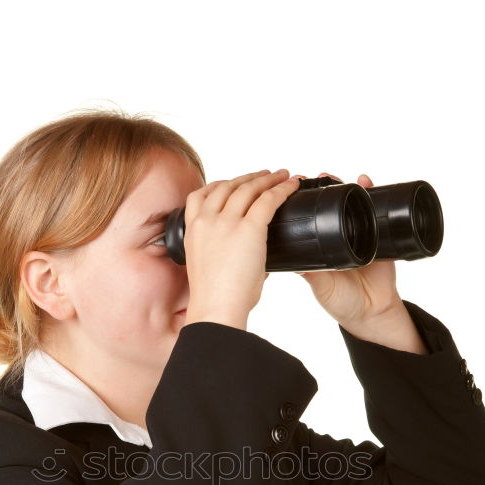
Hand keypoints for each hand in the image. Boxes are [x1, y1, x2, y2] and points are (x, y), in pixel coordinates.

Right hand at [183, 169, 300, 328]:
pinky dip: (281, 189)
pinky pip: (268, 200)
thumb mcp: (209, 268)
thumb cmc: (215, 300)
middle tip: (264, 175)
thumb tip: (250, 256)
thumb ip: (224, 253)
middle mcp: (206, 221)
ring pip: (247, 188)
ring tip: (280, 175)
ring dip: (266, 178)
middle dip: (247, 178)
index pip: (200, 195)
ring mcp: (226, 222)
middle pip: (227, 186)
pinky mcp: (248, 228)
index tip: (232, 182)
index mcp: (193, 231)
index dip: (218, 184)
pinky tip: (291, 186)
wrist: (217, 309)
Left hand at [292, 172, 402, 326]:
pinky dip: (372, 193)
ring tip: (331, 176)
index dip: (301, 204)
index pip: (308, 220)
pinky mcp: (379, 235)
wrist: (372, 312)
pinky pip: (376, 210)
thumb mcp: (321, 287)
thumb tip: (292, 262)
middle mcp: (337, 237)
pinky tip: (365, 181)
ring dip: (342, 186)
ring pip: (350, 203)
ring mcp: (359, 233)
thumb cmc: (342, 302)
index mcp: (320, 248)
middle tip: (312, 178)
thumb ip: (311, 274)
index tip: (292, 191)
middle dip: (321, 189)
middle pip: (329, 206)